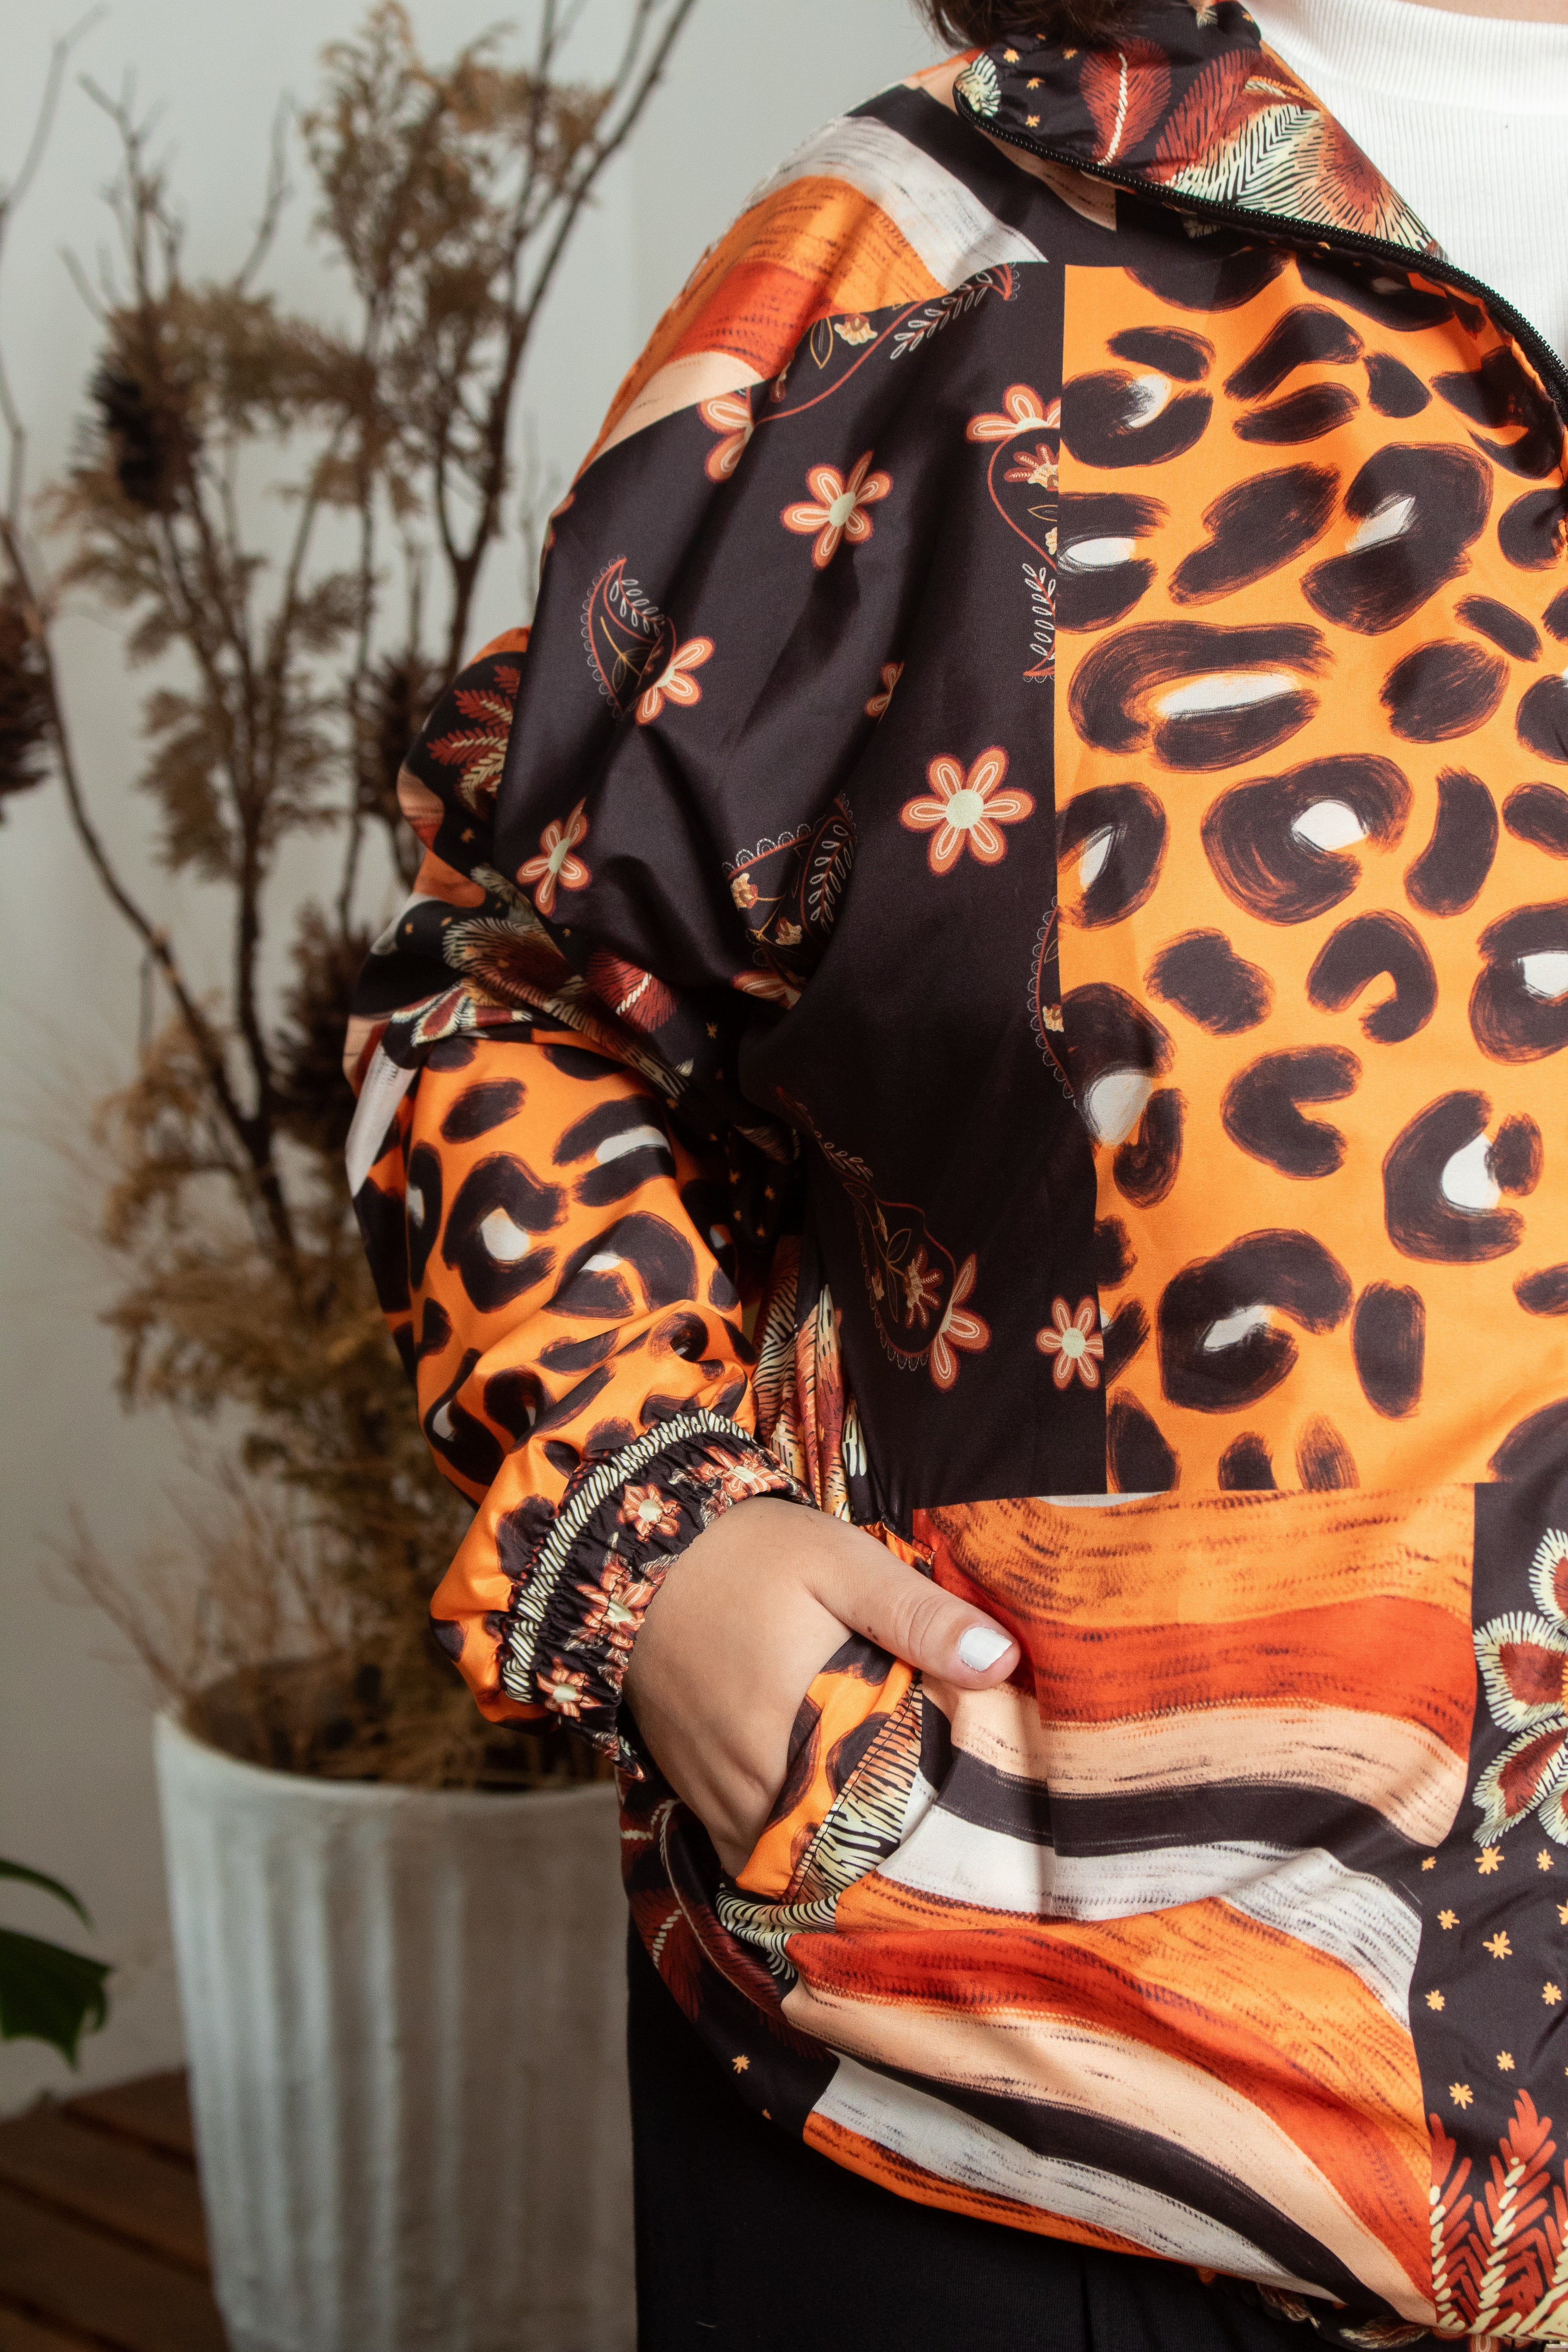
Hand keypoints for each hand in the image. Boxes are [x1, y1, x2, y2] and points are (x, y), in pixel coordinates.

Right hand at [622, 1495, 1019, 1874]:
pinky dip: (772, 1838)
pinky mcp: (683, 1784)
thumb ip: (917, 1616)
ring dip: (818, 1849)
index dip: (907, 1840)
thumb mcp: (842, 1563)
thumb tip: (1001, 1663)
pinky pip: (735, 1841)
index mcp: (786, 1732)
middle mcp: (740, 1780)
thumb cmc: (748, 1554)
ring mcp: (705, 1790)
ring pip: (772, 1856)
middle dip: (868, 1852)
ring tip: (873, 1823)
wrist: (635, 1552)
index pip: (860, 1829)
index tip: (950, 1832)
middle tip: (922, 1829)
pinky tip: (809, 1808)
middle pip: (817, 1854)